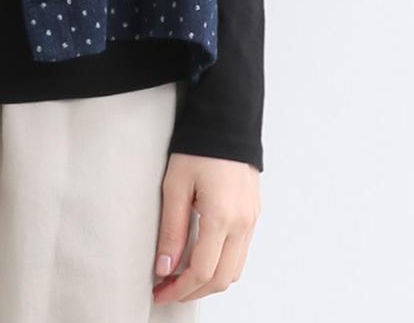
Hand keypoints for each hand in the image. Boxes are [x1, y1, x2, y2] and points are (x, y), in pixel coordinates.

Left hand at [150, 152, 259, 303]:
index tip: (161, 291)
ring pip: (234, 270)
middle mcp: (242, 224)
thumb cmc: (198, 147)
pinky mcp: (253, 214)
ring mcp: (251, 220)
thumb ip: (172, 229)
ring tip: (182, 278)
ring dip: (209, 281)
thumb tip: (165, 266)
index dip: (180, 288)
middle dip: (193, 291)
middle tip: (167, 291)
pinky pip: (240, 253)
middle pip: (221, 278)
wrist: (226, 121)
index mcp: (222, 217)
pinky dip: (221, 265)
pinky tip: (202, 259)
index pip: (202, 271)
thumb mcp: (175, 185)